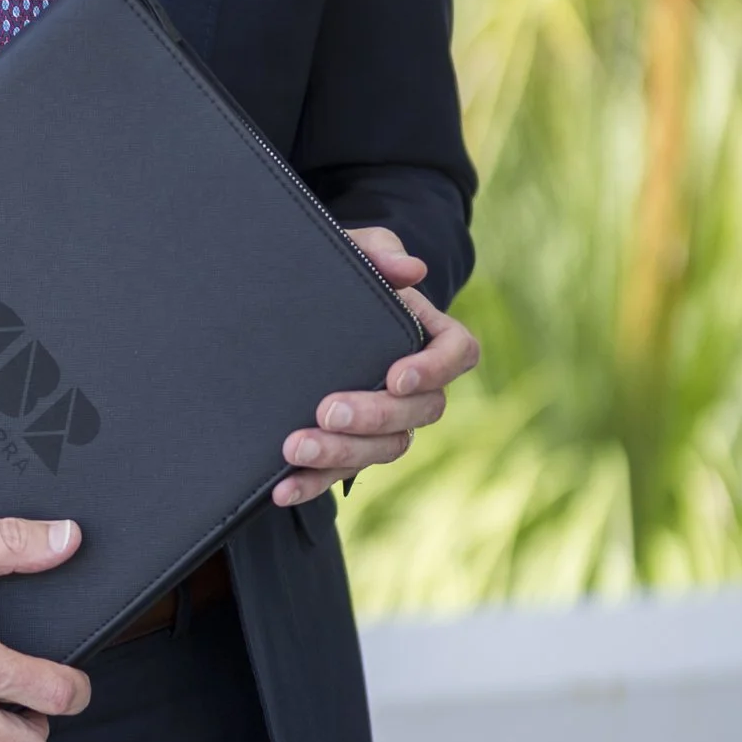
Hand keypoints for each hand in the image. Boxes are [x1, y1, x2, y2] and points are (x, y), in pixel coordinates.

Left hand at [271, 227, 479, 508]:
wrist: (293, 303)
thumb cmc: (336, 273)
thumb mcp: (351, 251)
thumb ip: (378, 253)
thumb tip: (411, 271)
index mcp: (424, 333)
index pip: (459, 352)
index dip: (435, 369)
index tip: (396, 376)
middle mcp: (413, 384)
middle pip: (419, 412)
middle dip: (373, 417)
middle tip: (326, 411)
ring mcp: (384, 419)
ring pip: (385, 449)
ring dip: (341, 454)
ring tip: (294, 448)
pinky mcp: (348, 445)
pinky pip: (342, 473)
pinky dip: (312, 482)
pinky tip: (282, 490)